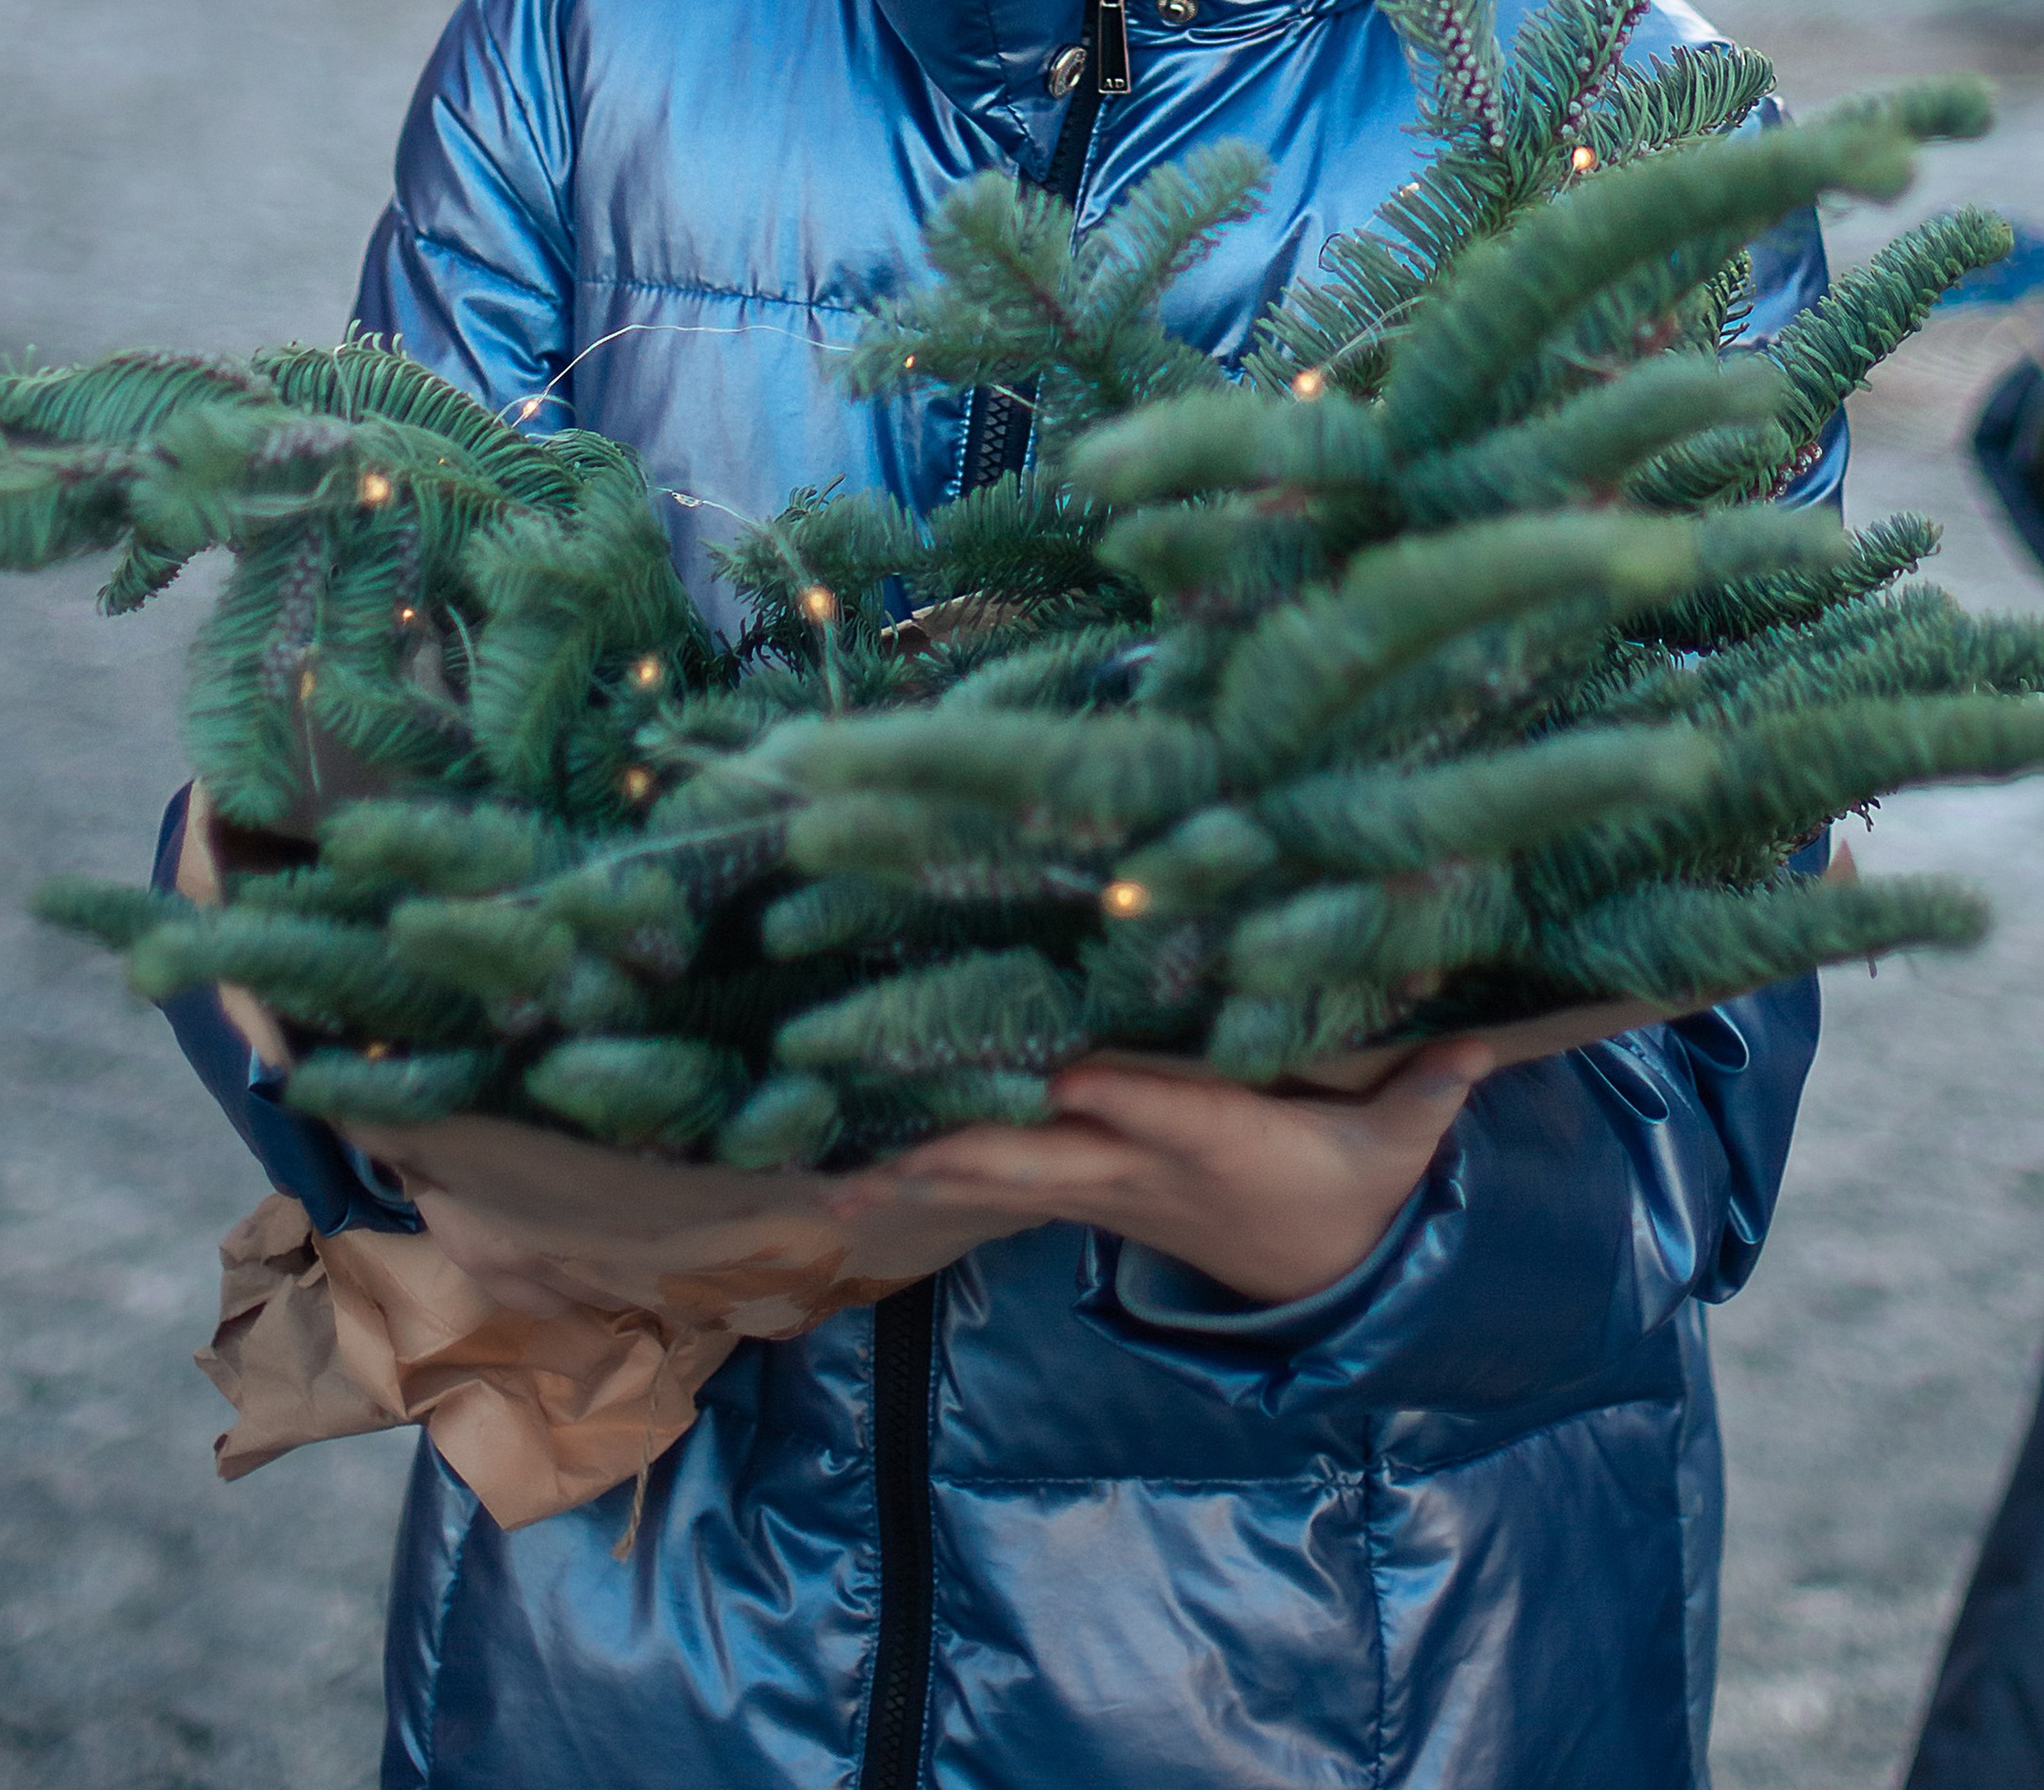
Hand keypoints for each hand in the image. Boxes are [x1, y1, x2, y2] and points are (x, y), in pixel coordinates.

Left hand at [826, 1040, 1495, 1305]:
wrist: (1318, 1279)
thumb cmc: (1351, 1185)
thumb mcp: (1398, 1145)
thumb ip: (1429, 1086)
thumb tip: (1487, 1033)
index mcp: (1214, 1137)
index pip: (1149, 1105)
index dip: (1098, 1087)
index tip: (1043, 1062)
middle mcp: (1141, 1162)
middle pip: (1040, 1153)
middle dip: (959, 1145)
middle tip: (872, 1146)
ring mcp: (1101, 1182)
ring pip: (997, 1172)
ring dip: (915, 1172)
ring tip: (825, 1179)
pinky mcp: (1082, 1190)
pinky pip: (995, 1178)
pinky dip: (930, 1172)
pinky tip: (852, 1174)